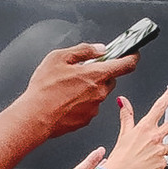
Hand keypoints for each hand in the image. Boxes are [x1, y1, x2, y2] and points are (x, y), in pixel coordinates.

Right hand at [20, 44, 138, 137]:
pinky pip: (90, 107)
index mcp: (96, 75)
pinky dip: (82, 102)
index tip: (133, 54)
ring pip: (99, 93)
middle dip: (101, 73)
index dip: (132, 58)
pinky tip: (66, 100)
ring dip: (90, 88)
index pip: (126, 65)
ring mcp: (95, 108)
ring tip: (68, 87)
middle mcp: (100, 92)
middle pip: (110, 79)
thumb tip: (99, 49)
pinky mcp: (87, 119)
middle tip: (83, 71)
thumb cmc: (44, 89)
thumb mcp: (59, 57)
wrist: (34, 117)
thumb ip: (83, 50)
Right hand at [107, 82, 167, 168]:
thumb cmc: (120, 156)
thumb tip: (123, 100)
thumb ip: (127, 115)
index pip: (159, 106)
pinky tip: (150, 165)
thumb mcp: (123, 133)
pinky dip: (158, 162)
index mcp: (144, 127)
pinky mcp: (162, 163)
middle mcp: (154, 137)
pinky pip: (164, 160)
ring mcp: (159, 150)